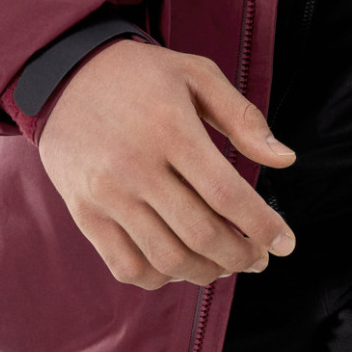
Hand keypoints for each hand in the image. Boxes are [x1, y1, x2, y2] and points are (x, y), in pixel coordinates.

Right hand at [38, 39, 297, 291]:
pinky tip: (181, 266)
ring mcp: (106, 194)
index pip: (226, 194)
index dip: (262, 226)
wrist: (65, 73)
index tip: (286, 243)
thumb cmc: (141, 74)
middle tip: (259, 258)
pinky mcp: (84, 213)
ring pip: (167, 258)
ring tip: (226, 265)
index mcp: (171, 129)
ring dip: (206, 272)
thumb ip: (242, 117)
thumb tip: (285, 160)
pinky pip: (126, 266)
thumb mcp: (197, 74)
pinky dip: (160, 278)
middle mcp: (136, 166)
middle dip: (240, 256)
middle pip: (200, 233)